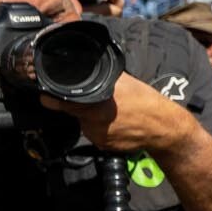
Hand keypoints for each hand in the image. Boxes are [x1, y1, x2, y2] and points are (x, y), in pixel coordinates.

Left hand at [43, 72, 188, 155]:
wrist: (164, 129)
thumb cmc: (146, 101)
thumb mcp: (124, 81)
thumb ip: (102, 76)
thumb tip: (85, 65)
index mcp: (92, 100)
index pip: (58, 100)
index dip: (50, 97)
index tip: (47, 94)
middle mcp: (90, 118)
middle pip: (72, 111)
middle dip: (78, 106)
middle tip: (98, 103)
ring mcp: (95, 134)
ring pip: (84, 123)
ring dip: (92, 118)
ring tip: (113, 114)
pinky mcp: (102, 144)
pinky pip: (96, 134)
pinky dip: (102, 129)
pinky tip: (117, 125)